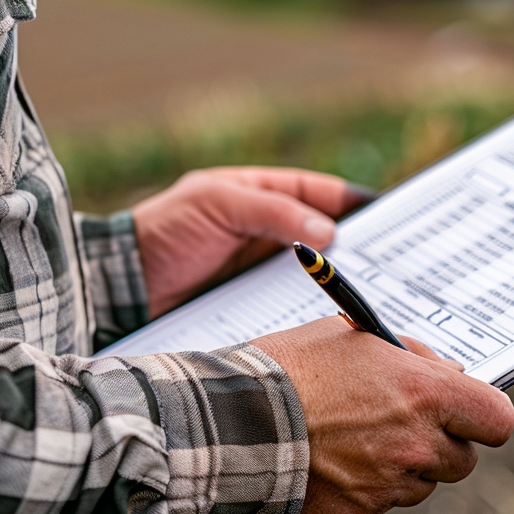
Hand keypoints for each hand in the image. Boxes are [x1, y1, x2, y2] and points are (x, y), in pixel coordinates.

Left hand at [132, 167, 368, 315]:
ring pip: (312, 272)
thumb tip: (330, 231)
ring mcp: (259, 267)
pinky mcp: (251, 302)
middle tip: (393, 261)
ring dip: (338, 282)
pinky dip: (313, 309)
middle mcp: (265, 229)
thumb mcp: (218, 206)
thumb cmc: (165, 231)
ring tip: (374, 295)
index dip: (353, 201)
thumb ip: (273, 213)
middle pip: (323, 235)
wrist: (120, 286)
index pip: (318, 191)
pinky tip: (334, 322)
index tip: (390, 214)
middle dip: (356, 245)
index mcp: (259, 193)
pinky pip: (291, 303)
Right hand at [254, 316, 513, 513]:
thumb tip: (447, 372)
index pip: (497, 419)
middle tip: (405, 425)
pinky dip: (361, 490)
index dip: (484, 416)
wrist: (230, 421)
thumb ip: (411, 356)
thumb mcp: (353, 336)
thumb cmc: (289, 367)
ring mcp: (387, 486)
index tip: (467, 411)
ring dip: (401, 468)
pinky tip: (325, 463)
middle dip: (441, 444)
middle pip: (463, 460)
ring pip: (419, 485)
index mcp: (424, 392)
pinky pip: (376, 506)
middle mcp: (415, 444)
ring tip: (351, 441)